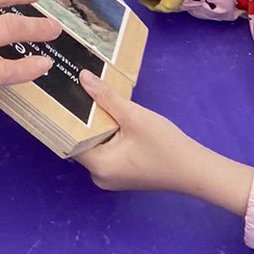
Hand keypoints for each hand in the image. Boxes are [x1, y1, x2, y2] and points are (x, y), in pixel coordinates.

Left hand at [75, 74, 252, 215]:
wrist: (196, 169)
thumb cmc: (166, 146)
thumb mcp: (134, 116)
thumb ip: (106, 97)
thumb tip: (82, 76)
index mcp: (98, 166)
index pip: (67, 139)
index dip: (62, 117)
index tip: (57, 95)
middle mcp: (99, 176)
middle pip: (79, 142)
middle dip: (78, 117)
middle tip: (70, 89)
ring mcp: (111, 176)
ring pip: (92, 145)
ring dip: (92, 124)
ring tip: (86, 96)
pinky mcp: (122, 172)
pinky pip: (104, 150)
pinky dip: (104, 133)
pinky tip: (106, 114)